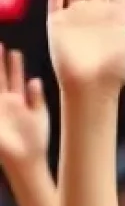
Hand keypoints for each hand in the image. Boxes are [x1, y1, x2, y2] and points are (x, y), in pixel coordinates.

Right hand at [0, 48, 48, 168]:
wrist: (26, 160)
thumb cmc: (35, 140)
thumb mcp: (40, 116)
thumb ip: (37, 98)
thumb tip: (35, 80)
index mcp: (18, 100)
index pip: (13, 78)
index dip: (13, 65)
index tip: (14, 51)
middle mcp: (7, 102)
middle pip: (2, 77)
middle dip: (1, 62)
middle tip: (1, 45)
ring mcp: (1, 109)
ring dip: (1, 72)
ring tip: (3, 53)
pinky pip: (0, 100)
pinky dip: (14, 96)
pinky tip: (28, 84)